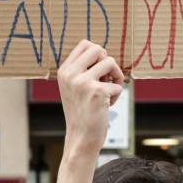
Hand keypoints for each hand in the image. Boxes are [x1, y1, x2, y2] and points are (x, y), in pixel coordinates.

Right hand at [57, 40, 123, 156]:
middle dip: (108, 63)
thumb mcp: (74, 87)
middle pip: (98, 49)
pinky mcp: (96, 92)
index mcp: (64, 71)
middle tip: (106, 79)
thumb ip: (83, 69)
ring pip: (110, 62)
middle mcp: (70, 74)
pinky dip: (116, 95)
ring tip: (109, 91)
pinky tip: (106, 106)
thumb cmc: (82, 112)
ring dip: (115, 77)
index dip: (97, 54)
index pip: (85, 44)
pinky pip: (118, 84)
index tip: (98, 70)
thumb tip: (101, 51)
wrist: (81, 138)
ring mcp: (82, 82)